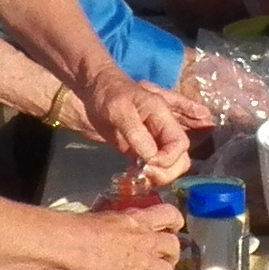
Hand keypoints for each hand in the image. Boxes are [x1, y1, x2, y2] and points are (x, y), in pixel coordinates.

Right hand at [58, 196, 184, 269]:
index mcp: (140, 220)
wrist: (73, 244)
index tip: (174, 227)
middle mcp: (147, 240)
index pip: (170, 215)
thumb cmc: (82, 227)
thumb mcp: (108, 216)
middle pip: (174, 247)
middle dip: (173, 254)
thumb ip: (120, 221)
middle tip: (167, 259)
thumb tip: (117, 222)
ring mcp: (143, 264)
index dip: (176, 221)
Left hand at [68, 72, 192, 178]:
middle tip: (145, 174)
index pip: (180, 143)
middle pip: (181, 157)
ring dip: (160, 175)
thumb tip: (152, 158)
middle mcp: (163, 127)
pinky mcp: (141, 148)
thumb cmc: (105, 94)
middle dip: (167, 171)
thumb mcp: (120, 110)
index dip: (168, 158)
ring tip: (140, 176)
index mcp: (163, 113)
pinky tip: (137, 176)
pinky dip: (151, 175)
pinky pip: (155, 166)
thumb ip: (137, 134)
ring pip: (171, 165)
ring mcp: (153, 139)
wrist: (87, 92)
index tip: (148, 164)